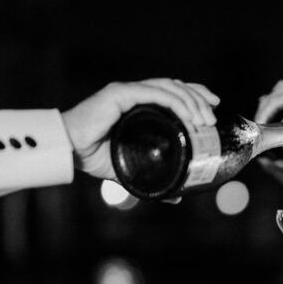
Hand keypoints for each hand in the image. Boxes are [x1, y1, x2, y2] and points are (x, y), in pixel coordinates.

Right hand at [61, 78, 219, 180]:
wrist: (69, 152)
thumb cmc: (93, 157)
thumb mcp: (131, 170)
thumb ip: (153, 180)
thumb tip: (177, 197)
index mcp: (138, 105)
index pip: (172, 93)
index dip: (194, 96)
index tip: (213, 107)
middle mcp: (134, 94)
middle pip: (175, 86)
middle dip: (198, 96)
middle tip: (213, 117)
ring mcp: (128, 91)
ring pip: (169, 87)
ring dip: (191, 100)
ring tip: (206, 119)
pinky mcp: (120, 93)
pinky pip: (155, 93)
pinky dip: (176, 101)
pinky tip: (188, 113)